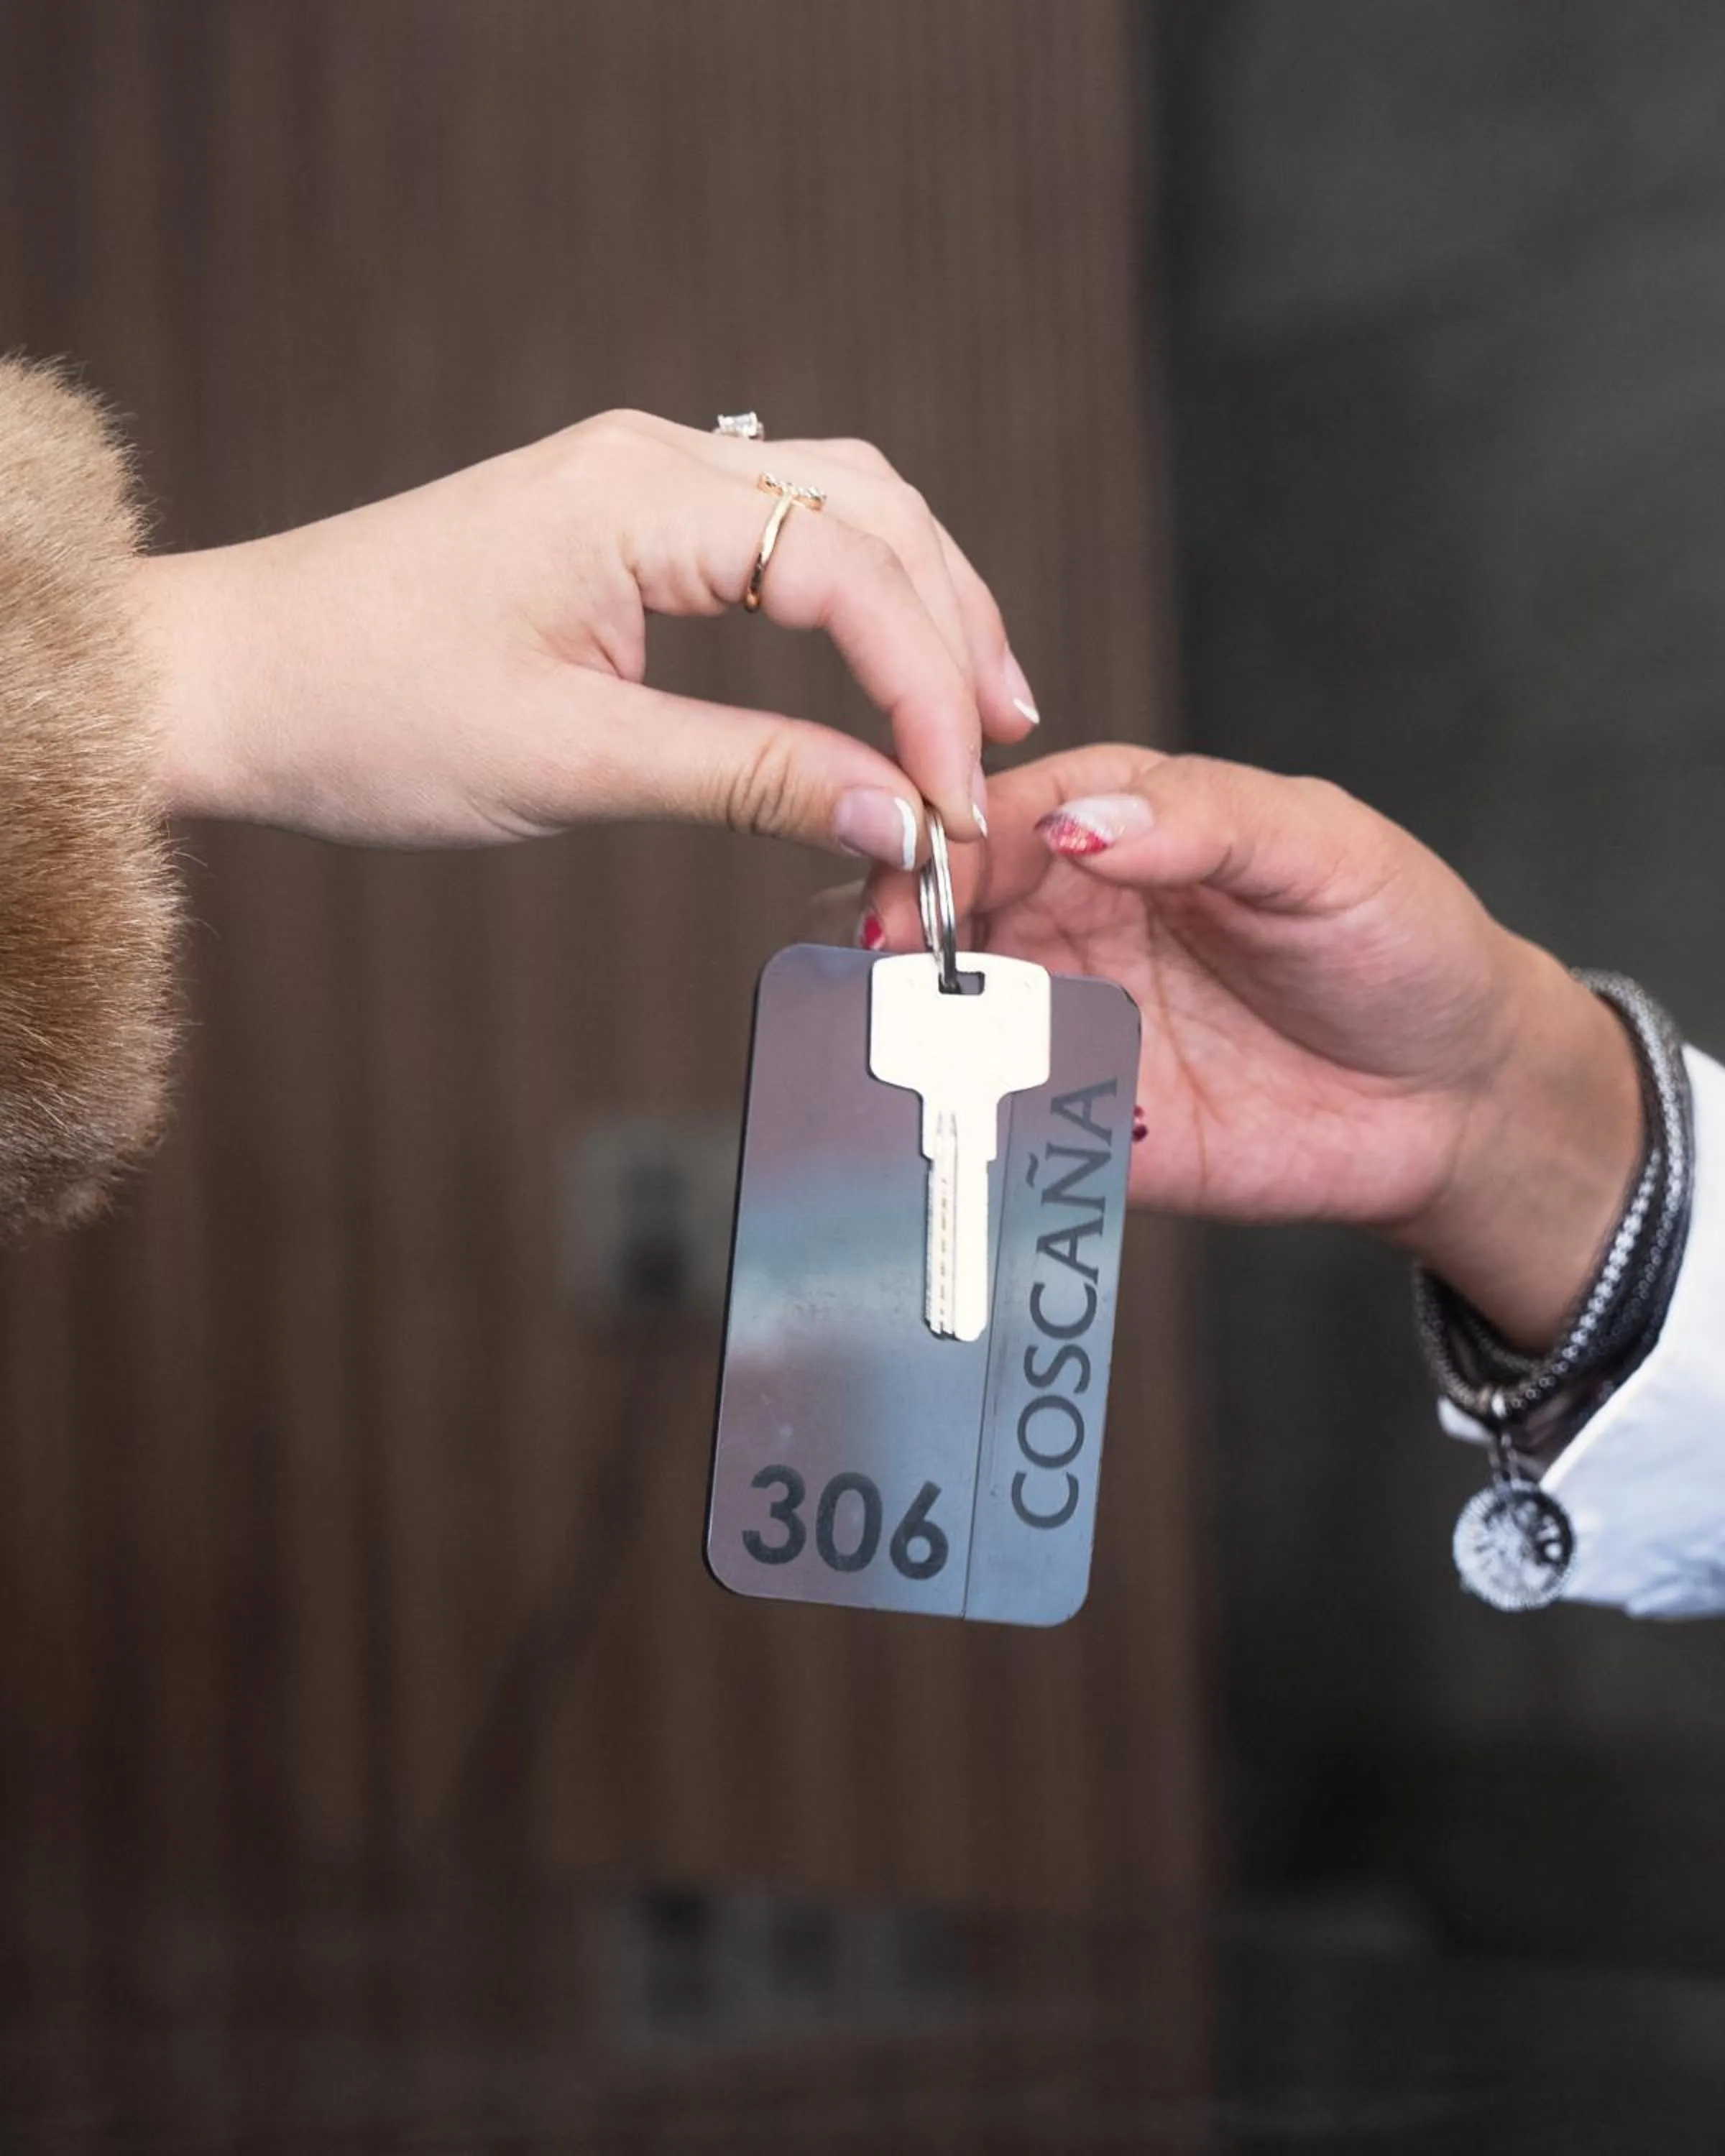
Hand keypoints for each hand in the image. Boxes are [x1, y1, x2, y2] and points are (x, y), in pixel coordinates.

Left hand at [139, 410, 1037, 858]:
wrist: (229, 681)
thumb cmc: (363, 711)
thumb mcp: (572, 761)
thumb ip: (753, 780)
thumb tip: (900, 815)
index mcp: (635, 494)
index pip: (849, 571)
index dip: (927, 688)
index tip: (954, 802)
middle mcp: (652, 458)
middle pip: (875, 515)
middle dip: (954, 637)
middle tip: (994, 761)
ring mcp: (637, 480)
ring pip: (843, 511)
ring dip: (921, 606)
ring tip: (976, 713)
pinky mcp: (621, 523)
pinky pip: (781, 537)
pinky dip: (855, 602)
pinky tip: (883, 668)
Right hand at [857, 746, 1643, 1348]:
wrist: (1459, 1098)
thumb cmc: (1401, 942)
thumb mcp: (1322, 848)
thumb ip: (1203, 819)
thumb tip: (1082, 820)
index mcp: (1113, 828)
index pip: (993, 821)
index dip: (941, 846)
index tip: (915, 884)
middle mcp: (1068, 924)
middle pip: (940, 921)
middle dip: (893, 942)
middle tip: (886, 975)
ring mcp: (1066, 1029)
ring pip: (943, 1023)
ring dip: (905, 1036)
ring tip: (896, 1054)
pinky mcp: (1081, 1130)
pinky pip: (995, 1128)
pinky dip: (954, 1130)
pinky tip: (939, 1131)